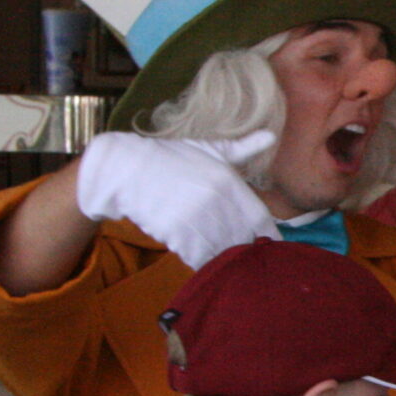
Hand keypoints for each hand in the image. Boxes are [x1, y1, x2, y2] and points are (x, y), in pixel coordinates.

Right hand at [74, 129, 278, 270]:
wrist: (124, 168)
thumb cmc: (171, 158)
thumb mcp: (210, 149)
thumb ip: (244, 148)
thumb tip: (271, 136)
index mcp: (228, 182)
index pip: (260, 218)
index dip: (268, 235)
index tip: (268, 243)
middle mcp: (215, 201)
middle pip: (243, 238)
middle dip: (245, 248)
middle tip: (244, 254)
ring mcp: (194, 217)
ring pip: (221, 250)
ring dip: (223, 256)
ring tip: (222, 257)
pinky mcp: (173, 233)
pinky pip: (197, 256)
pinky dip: (201, 259)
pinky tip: (199, 254)